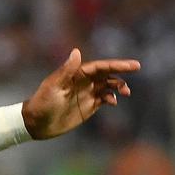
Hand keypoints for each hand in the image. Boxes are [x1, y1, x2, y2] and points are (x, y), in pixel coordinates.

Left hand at [22, 48, 139, 139]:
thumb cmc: (42, 103)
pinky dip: (112, 98)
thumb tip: (76, 51)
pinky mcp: (88, 106)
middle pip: (106, 73)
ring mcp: (86, 94)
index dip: (115, 64)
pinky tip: (113, 102)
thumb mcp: (54, 87)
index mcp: (75, 74)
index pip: (99, 67)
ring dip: (119, 86)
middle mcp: (83, 82)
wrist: (36, 124)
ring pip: (108, 86)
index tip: (131, 64)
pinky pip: (104, 99)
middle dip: (122, 70)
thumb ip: (67, 70)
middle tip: (137, 67)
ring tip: (126, 91)